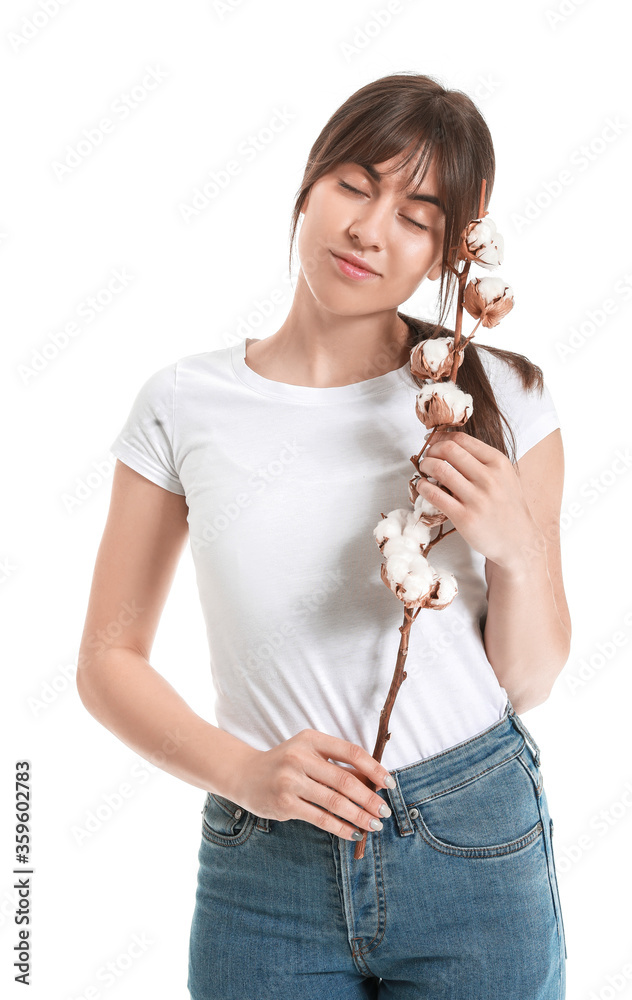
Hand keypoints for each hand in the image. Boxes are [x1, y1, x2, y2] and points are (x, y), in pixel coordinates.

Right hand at [231, 729, 393, 841]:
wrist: (245, 774)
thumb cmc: (285, 763)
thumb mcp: (308, 751)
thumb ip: (335, 762)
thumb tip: (374, 782)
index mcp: (311, 739)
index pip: (350, 752)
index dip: (374, 768)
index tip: (390, 783)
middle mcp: (300, 757)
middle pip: (345, 780)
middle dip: (369, 798)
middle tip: (385, 811)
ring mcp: (290, 781)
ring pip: (334, 802)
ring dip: (359, 815)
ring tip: (374, 824)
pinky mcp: (285, 804)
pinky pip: (320, 818)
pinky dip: (340, 827)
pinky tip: (353, 832)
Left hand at [417, 430, 542, 569]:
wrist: (519, 541)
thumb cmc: (508, 507)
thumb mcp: (505, 476)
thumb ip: (483, 461)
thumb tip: (450, 445)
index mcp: (498, 463)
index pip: (462, 439)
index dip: (441, 438)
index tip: (433, 442)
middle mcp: (489, 478)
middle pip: (448, 450)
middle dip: (431, 451)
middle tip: (427, 458)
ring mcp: (477, 498)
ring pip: (439, 469)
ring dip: (425, 466)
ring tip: (424, 471)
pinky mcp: (464, 517)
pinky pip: (435, 495)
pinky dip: (423, 487)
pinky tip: (423, 487)